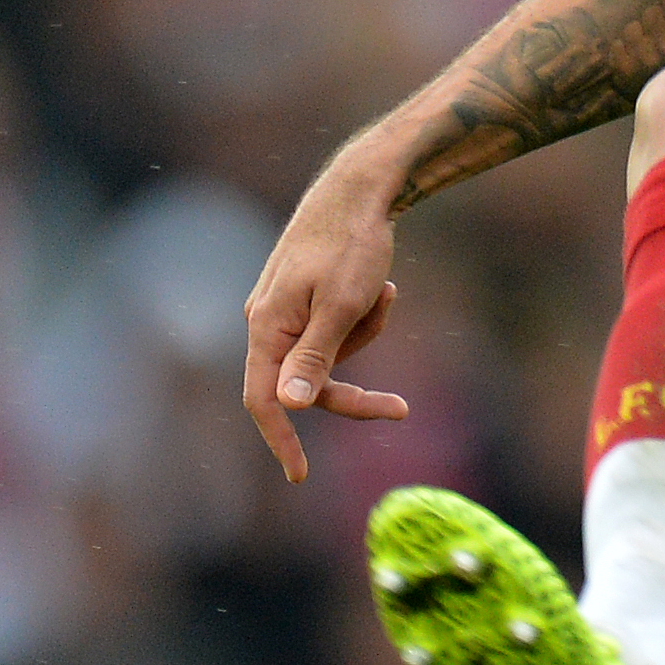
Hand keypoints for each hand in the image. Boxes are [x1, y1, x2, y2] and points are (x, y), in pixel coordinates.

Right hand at [241, 156, 415, 483]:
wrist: (362, 188)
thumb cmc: (352, 244)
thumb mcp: (341, 307)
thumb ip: (314, 358)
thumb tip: (287, 405)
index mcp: (267, 326)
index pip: (263, 400)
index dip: (281, 440)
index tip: (300, 475)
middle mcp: (267, 321)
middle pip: (305, 384)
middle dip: (354, 391)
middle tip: (401, 410)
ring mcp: (285, 309)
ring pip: (329, 355)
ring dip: (366, 334)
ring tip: (385, 292)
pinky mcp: (304, 299)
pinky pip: (336, 329)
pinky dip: (364, 315)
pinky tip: (383, 285)